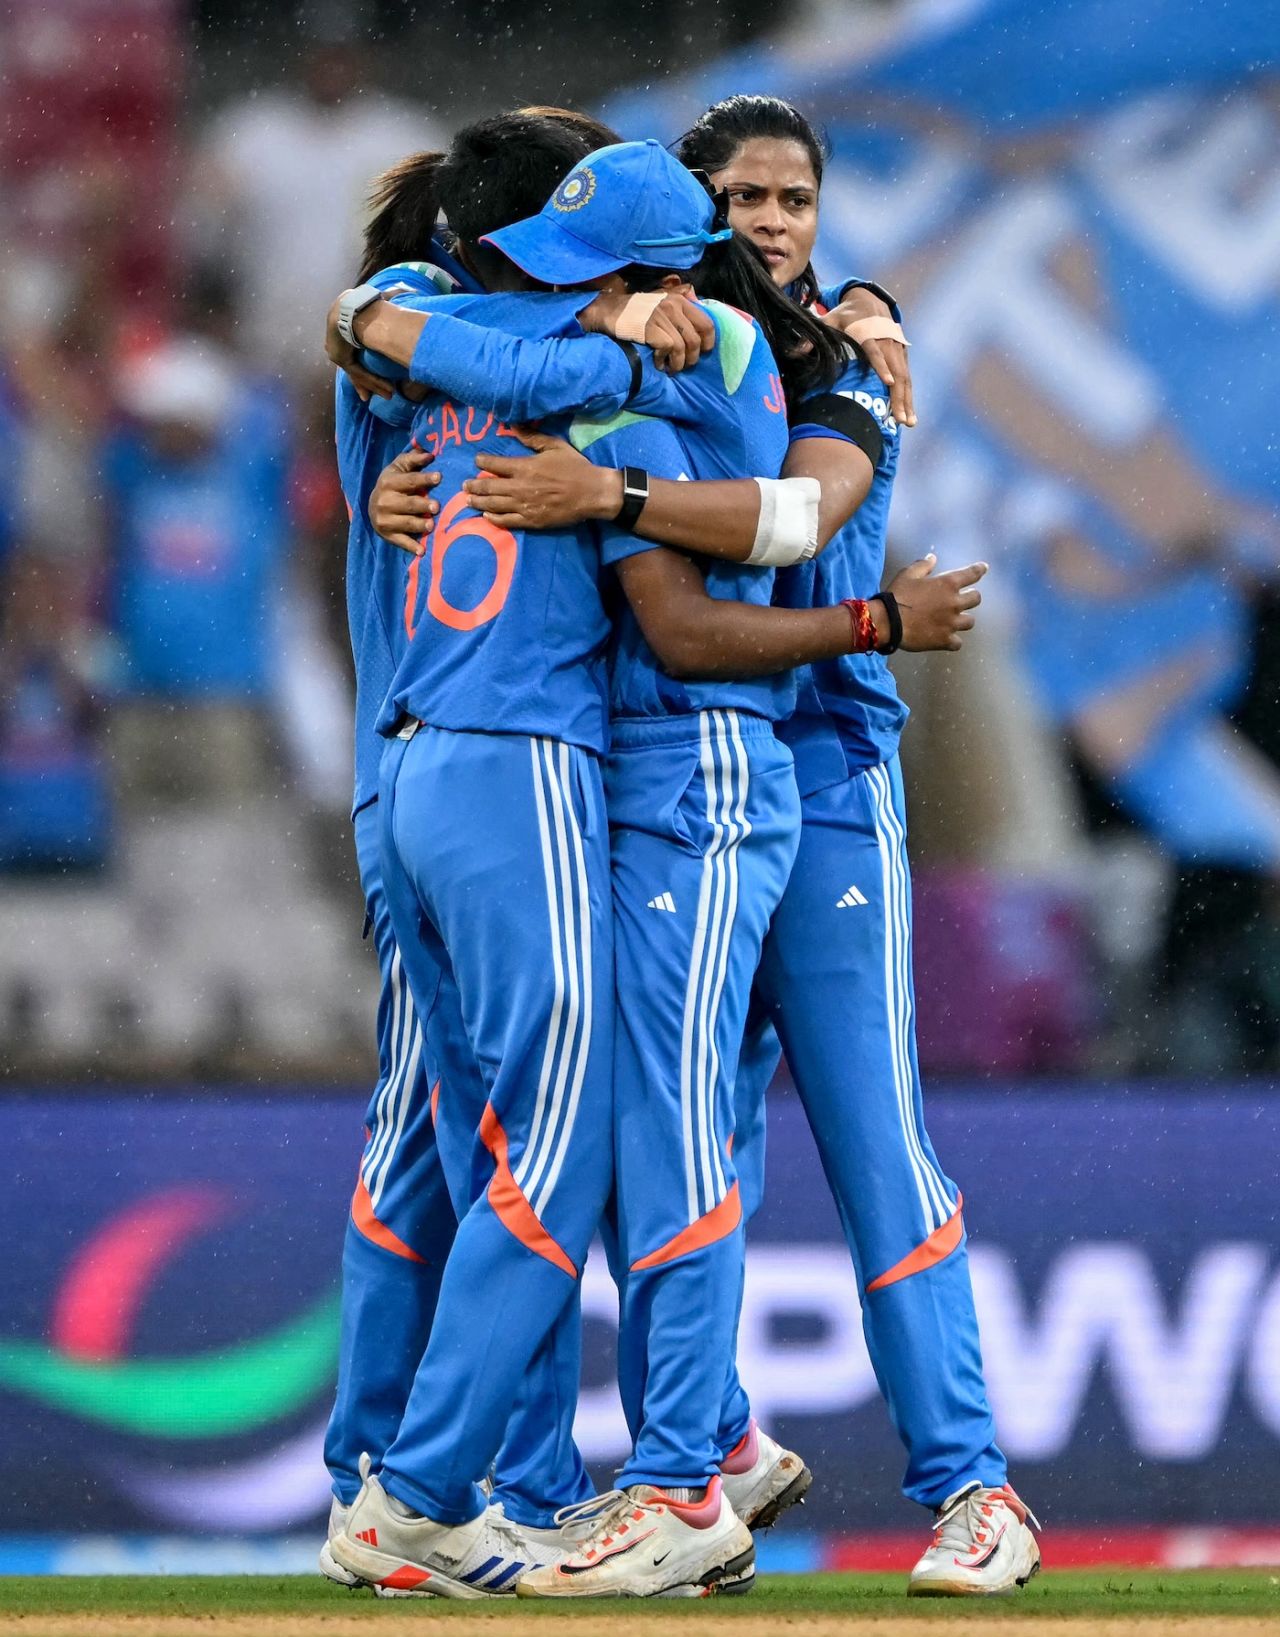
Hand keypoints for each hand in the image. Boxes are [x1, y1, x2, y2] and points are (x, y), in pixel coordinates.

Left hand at [324, 294, 392, 401]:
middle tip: (378, 394)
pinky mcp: (340, 357)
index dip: (366, 363)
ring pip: (357, 371)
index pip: (354, 349)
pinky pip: (358, 372)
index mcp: (342, 325)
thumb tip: (413, 291)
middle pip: (354, 365)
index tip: (375, 374)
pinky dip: (373, 382)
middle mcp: (336, 340)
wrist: (354, 305)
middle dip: (367, 381)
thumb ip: (394, 297)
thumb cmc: (369, 301)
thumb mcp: (383, 299)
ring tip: (389, 394)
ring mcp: (336, 349)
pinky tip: (387, 390)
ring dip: (374, 384)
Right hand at [370, 450, 441, 554]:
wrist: (371, 504)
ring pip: (405, 523)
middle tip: (437, 506)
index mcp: (389, 482)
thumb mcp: (399, 468)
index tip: (439, 477)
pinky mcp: (387, 535)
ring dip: (418, 525)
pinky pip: (400, 541)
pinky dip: (411, 547)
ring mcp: (385, 520)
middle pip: (408, 504)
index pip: (410, 481)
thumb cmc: (393, 483)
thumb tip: (430, 453)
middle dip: (422, 505)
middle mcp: (385, 501)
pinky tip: (422, 551)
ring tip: (431, 526)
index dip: (424, 479)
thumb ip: (413, 459)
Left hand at [464, 428, 620, 528]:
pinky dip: (494, 519)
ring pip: (494, 505)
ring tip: (468, 500)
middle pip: (489, 487)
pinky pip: (507, 521)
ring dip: (478, 503)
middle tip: (464, 485)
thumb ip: (532, 437)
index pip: (495, 464)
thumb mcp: (555, 446)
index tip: (476, 461)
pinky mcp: (531, 521)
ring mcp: (524, 506)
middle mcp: (520, 487)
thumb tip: (513, 426)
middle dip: (473, 486)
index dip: (482, 463)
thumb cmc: (575, 467)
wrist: (592, 493)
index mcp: (525, 467)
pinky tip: (486, 517)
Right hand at [578, 286, 715, 373]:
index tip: (702, 352)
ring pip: (682, 348)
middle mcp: (673, 306)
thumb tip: (700, 314)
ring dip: (678, 364)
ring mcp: (661, 317)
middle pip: (696, 340)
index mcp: (680, 300)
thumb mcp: (662, 301)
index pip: (707, 323)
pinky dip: (663, 361)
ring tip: (670, 368)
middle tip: (682, 365)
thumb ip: (681, 306)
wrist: (609, 310)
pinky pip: (667, 349)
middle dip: (692, 358)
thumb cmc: (637, 311)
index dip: (708, 342)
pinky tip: (657, 363)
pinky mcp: (650, 328)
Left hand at [823, 287, 914, 428]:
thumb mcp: (829, 320)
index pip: (876, 352)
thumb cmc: (846, 315)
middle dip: (899, 395)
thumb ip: (814, 337)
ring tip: (909, 423)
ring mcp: (897, 350)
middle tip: (900, 419)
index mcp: (869, 333)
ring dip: (907, 400)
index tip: (888, 382)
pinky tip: (909, 413)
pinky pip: (907, 377)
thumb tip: (793, 353)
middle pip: (897, 371)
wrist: (869, 300)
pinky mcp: (902, 355)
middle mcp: (887, 342)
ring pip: (905, 377)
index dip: (882, 366)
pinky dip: (909, 395)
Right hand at [883, 554, 985, 651]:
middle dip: (971, 597)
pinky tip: (947, 639)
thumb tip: (932, 558)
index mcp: (947, 584)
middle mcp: (954, 603)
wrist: (889, 622)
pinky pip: (958, 643)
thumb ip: (923, 565)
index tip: (984, 568)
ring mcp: (951, 623)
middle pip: (976, 599)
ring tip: (955, 620)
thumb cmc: (897, 595)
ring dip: (963, 619)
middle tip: (963, 599)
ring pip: (970, 622)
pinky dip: (953, 641)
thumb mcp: (908, 574)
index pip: (972, 574)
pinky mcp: (945, 640)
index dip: (979, 570)